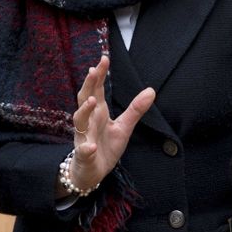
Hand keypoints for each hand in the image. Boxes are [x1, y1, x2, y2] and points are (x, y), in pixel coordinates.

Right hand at [65, 54, 155, 193]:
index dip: (99, 75)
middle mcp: (88, 121)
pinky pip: (84, 150)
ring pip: (80, 121)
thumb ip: (135, 109)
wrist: (92, 172)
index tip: (104, 59)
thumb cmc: (105, 146)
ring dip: (85, 110)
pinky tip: (92, 146)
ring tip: (93, 100)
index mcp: (98, 113)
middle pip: (85, 99)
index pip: (97, 89)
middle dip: (89, 85)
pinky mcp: (84, 155)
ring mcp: (84, 137)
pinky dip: (87, 148)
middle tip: (93, 70)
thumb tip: (151, 90)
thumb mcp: (124, 126)